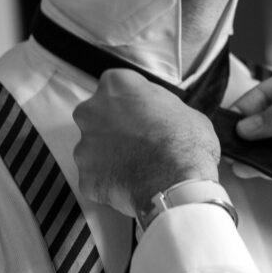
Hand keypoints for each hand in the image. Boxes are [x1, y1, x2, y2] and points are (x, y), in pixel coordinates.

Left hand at [73, 70, 219, 216]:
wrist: (178, 184)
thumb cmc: (187, 144)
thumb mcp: (186, 111)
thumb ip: (162, 108)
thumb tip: (162, 117)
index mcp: (117, 85)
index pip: (117, 87)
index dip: (131, 103)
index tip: (142, 115)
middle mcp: (92, 110)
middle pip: (97, 116)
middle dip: (112, 128)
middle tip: (137, 142)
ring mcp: (84, 145)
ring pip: (93, 149)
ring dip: (109, 157)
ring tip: (136, 168)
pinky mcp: (84, 176)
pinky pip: (95, 178)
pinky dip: (109, 183)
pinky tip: (131, 186)